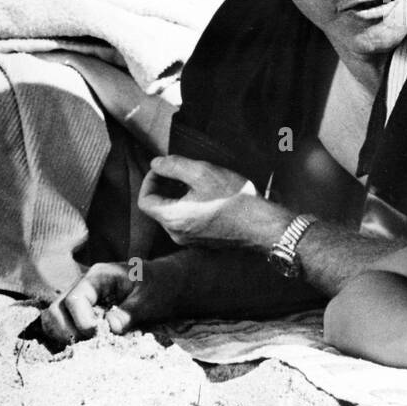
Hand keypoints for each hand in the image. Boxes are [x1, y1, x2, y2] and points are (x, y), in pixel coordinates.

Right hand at [41, 260, 179, 343]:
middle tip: (92, 344)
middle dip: (68, 333)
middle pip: (55, 311)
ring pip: (54, 322)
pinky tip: (90, 348)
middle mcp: (83, 287)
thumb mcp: (151, 300)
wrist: (168, 288)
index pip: (75, 299)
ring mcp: (79, 302)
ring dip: (67, 339)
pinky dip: (71, 342)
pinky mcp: (81, 316)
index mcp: (99, 276)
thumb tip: (109, 327)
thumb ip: (130, 313)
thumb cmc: (160, 289)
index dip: (83, 322)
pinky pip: (64, 330)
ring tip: (91, 347)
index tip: (99, 335)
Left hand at [137, 155, 261, 247]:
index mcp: (172, 218)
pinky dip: (189, 206)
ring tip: (196, 181)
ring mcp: (190, 241)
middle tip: (180, 171)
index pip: (145, 200)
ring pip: (173, 215)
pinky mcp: (203, 241)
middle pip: (158, 208)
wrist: (262, 224)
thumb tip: (156, 164)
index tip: (163, 168)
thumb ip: (174, 165)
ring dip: (178, 196)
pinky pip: (187, 222)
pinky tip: (208, 195)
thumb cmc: (233, 198)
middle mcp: (176, 234)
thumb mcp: (202, 172)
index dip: (150, 180)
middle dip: (164, 187)